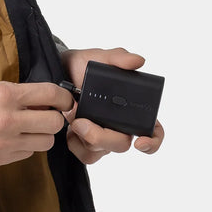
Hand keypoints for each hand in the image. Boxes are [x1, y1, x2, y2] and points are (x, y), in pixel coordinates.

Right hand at [0, 79, 73, 169]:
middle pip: (54, 123)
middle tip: (45, 115)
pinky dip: (25, 147)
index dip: (64, 97)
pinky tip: (12, 140)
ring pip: (45, 143)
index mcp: (5, 95)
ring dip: (41, 135)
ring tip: (27, 129)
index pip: (51, 94)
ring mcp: (5, 143)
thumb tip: (39, 101)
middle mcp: (9, 120)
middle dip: (54, 118)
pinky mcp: (0, 160)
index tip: (65, 100)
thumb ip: (13, 93)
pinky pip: (27, 154)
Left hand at [60, 47, 165, 164]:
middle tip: (81, 122)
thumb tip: (137, 61)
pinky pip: (85, 155)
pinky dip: (75, 144)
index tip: (140, 142)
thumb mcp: (98, 56)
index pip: (154, 131)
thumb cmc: (82, 65)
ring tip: (72, 117)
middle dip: (101, 137)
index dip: (153, 141)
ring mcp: (103, 136)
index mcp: (132, 108)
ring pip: (102, 151)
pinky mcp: (85, 143)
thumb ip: (118, 57)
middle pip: (121, 144)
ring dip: (84, 138)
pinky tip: (69, 129)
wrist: (57, 72)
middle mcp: (120, 126)